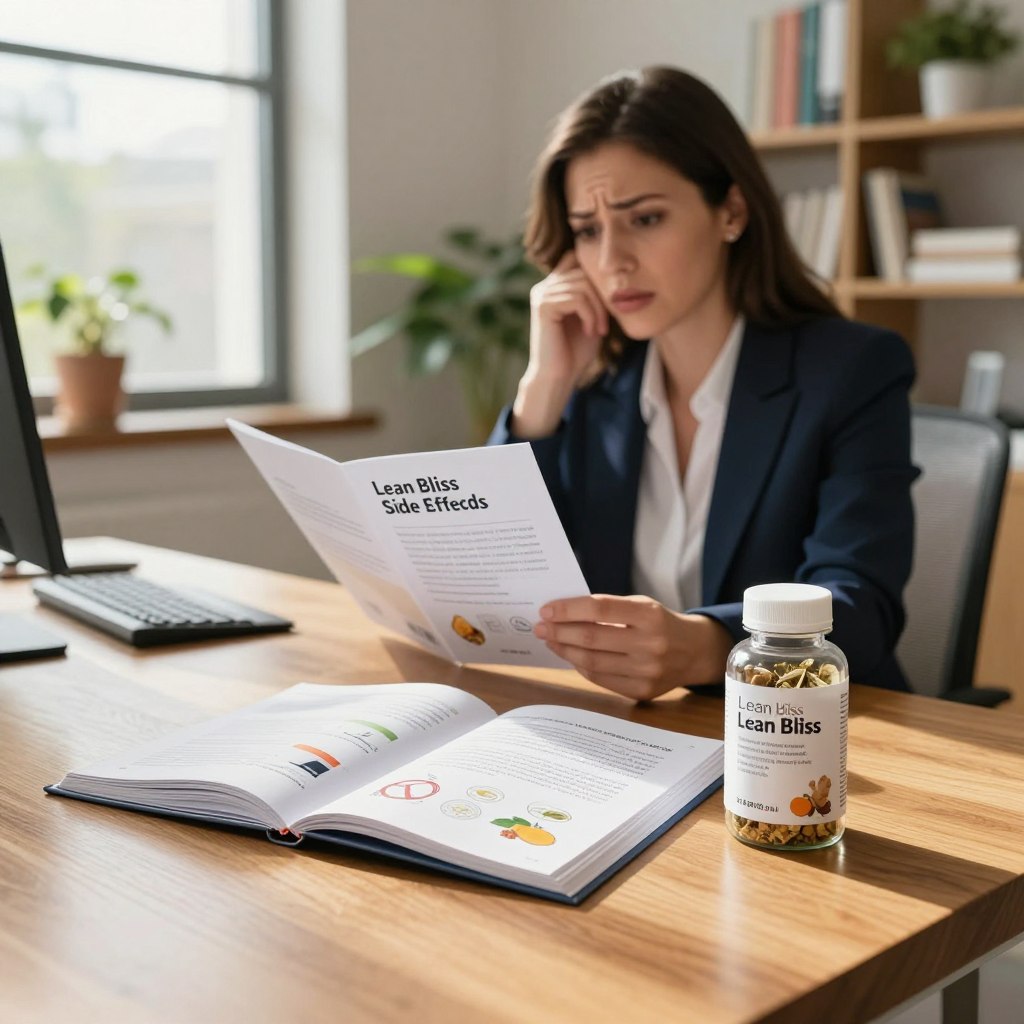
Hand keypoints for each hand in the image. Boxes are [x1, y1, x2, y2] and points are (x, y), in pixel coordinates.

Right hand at [511, 251, 607, 436]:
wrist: (559, 377)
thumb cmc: (576, 352)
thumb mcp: (591, 317)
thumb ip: (595, 295)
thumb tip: (612, 271)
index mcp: (554, 287)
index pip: (576, 257)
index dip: (595, 273)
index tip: (607, 303)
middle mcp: (544, 286)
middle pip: (584, 272)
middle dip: (602, 298)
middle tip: (605, 325)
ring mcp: (541, 294)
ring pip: (583, 285)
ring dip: (598, 310)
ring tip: (599, 331)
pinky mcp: (543, 306)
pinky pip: (576, 298)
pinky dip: (590, 315)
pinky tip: (590, 332)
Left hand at [534, 595, 733, 700]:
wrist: (695, 651)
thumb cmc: (660, 623)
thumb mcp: (641, 606)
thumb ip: (608, 609)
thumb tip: (562, 615)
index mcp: (650, 615)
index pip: (600, 609)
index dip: (569, 609)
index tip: (546, 610)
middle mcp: (651, 644)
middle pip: (592, 639)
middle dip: (559, 632)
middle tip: (540, 627)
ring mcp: (648, 671)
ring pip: (593, 662)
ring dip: (565, 651)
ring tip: (551, 641)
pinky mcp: (643, 691)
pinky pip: (601, 679)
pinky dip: (581, 667)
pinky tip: (571, 656)